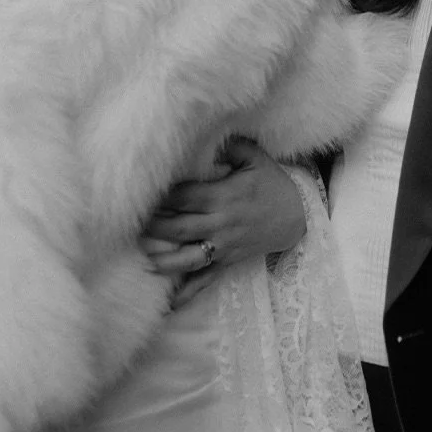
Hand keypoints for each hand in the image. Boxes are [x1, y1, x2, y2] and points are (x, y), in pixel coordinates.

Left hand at [144, 138, 306, 307]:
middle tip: (133, 223)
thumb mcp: (256, 158)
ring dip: (163, 257)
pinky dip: (189, 291)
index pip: (184, 197)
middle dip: (153, 226)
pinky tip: (171, 301)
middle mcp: (219, 223)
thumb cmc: (273, 184)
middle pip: (178, 226)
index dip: (162, 196)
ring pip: (187, 256)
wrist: (298, 216)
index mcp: (222, 196)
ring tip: (143, 254)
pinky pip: (206, 278)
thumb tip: (212, 130)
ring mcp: (223, 245)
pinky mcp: (228, 260)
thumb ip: (233, 146)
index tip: (143, 193)